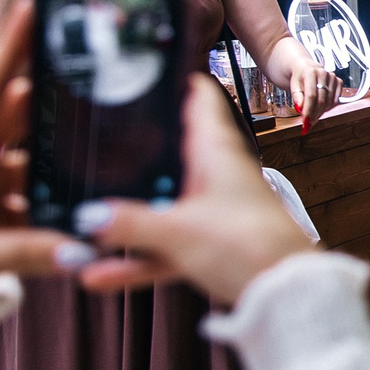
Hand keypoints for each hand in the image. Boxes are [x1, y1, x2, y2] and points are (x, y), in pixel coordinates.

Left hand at [0, 0, 79, 284]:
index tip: (31, 9)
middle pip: (17, 119)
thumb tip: (78, 248)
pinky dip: (56, 198)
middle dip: (52, 99)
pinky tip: (83, 205)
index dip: (9, 51)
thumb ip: (19, 253)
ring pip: (33, 158)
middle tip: (94, 81)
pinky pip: (35, 195)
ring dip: (59, 158)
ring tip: (100, 152)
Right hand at [72, 75, 318, 303]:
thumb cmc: (250, 246)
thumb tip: (87, 216)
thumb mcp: (178, 231)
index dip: (172, 80)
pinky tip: (99, 276)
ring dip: (125, 220)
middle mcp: (216, 174)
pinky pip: (165, 246)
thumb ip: (129, 223)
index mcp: (217, 150)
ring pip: (162, 206)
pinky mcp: (212, 245)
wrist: (289, 296)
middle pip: (169, 152)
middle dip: (132, 154)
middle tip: (89, 147)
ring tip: (80, 229)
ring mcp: (213, 210)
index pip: (198, 96)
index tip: (139, 73)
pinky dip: (137, 258)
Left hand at [270, 37, 341, 121]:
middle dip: (315, 114)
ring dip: (321, 112)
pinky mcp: (338, 81)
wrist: (305, 66)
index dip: (308, 110)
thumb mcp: (293, 85)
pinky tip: (321, 108)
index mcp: (310, 72)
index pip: (311, 95)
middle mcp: (323, 73)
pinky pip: (336, 99)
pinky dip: (329, 106)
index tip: (305, 121)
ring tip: (313, 116)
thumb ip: (296, 96)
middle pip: (321, 100)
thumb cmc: (298, 76)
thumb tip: (300, 107)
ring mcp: (332, 77)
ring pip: (329, 101)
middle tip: (309, 123)